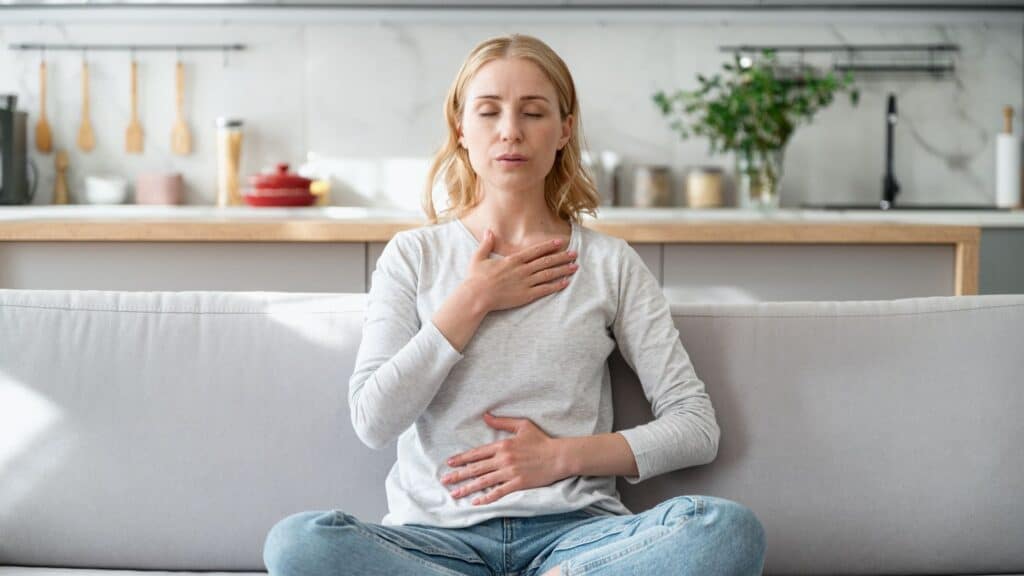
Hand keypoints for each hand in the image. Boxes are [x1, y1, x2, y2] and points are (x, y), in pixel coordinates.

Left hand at [441, 412, 568, 505]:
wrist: (559, 456)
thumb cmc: (541, 440)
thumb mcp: (522, 426)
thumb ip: (502, 422)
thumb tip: (485, 415)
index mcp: (502, 445)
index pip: (477, 453)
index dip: (462, 458)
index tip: (450, 463)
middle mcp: (503, 459)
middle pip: (476, 468)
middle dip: (459, 475)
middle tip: (445, 480)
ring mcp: (510, 472)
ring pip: (484, 481)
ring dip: (468, 488)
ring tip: (455, 493)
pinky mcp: (518, 484)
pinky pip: (499, 492)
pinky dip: (486, 498)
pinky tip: (476, 502)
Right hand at [465, 228, 577, 313]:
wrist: (476, 296)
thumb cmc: (475, 278)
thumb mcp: (479, 257)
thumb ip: (486, 243)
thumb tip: (488, 230)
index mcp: (513, 260)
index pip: (536, 251)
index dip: (549, 246)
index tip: (560, 242)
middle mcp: (522, 270)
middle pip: (547, 261)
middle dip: (562, 257)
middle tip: (575, 254)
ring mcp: (525, 283)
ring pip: (549, 274)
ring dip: (563, 270)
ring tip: (575, 267)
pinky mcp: (526, 295)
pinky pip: (545, 290)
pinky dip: (556, 285)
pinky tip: (566, 282)